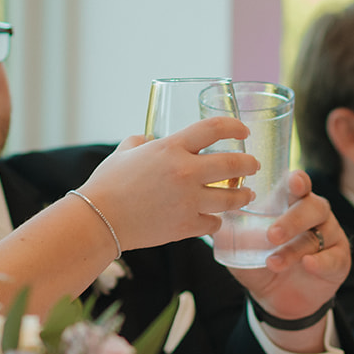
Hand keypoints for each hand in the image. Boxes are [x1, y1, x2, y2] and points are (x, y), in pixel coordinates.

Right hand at [78, 117, 255, 251]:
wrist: (99, 220)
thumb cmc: (107, 184)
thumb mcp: (125, 151)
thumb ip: (141, 141)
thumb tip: (149, 139)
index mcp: (171, 148)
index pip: (214, 129)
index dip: (234, 126)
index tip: (243, 131)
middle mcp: (185, 173)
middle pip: (233, 165)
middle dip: (249, 164)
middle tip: (254, 165)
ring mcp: (188, 201)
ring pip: (231, 198)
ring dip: (243, 195)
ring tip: (247, 194)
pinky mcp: (186, 227)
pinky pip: (214, 223)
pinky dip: (216, 220)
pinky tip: (215, 218)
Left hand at [226, 172, 349, 351]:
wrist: (276, 298)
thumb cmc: (259, 260)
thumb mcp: (240, 244)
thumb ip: (228, 227)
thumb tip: (206, 214)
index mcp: (290, 202)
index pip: (297, 184)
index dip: (297, 181)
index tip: (293, 181)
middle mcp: (313, 214)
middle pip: (311, 206)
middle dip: (291, 220)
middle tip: (271, 235)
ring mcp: (329, 235)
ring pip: (320, 233)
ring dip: (296, 246)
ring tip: (274, 262)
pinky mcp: (339, 259)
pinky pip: (333, 257)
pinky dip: (320, 261)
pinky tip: (307, 265)